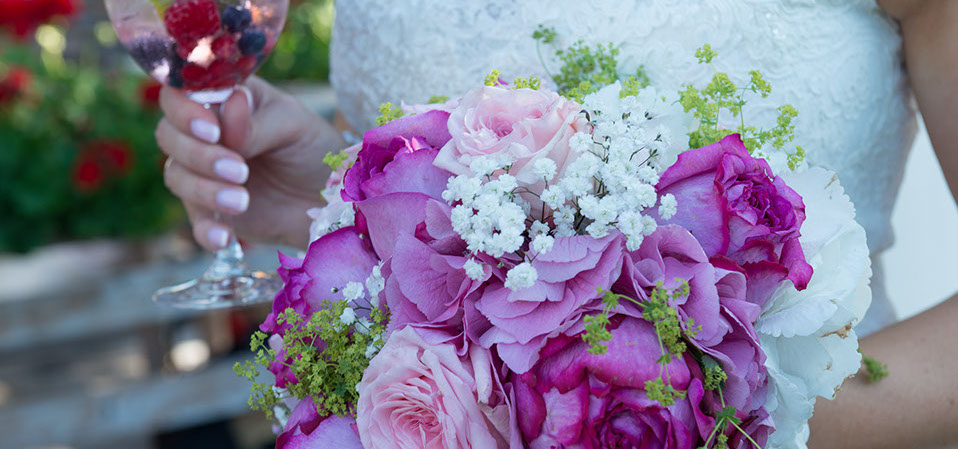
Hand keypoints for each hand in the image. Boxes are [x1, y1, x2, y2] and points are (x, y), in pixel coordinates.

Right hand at [156, 76, 344, 249]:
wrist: (330, 197)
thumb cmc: (313, 147)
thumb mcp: (294, 125)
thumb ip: (257, 122)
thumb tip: (230, 102)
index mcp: (222, 99)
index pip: (180, 95)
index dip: (185, 112)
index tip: (212, 132)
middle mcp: (205, 133)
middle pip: (169, 135)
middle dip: (198, 155)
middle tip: (240, 171)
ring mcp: (204, 172)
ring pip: (176, 175)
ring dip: (204, 190)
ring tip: (242, 201)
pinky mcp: (211, 209)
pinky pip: (195, 219)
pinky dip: (205, 229)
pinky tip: (223, 238)